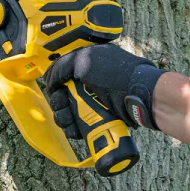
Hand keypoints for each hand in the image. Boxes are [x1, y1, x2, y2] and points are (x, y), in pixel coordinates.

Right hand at [42, 43, 166, 134]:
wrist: (140, 95)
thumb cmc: (115, 74)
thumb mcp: (84, 60)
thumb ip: (62, 66)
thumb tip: (49, 81)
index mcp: (86, 66)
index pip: (61, 77)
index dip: (55, 85)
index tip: (55, 90)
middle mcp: (88, 84)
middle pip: (63, 97)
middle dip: (58, 103)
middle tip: (63, 106)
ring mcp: (94, 102)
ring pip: (69, 113)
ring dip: (63, 118)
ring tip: (68, 119)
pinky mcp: (99, 119)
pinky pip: (80, 125)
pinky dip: (73, 129)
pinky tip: (74, 130)